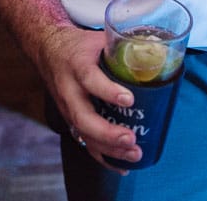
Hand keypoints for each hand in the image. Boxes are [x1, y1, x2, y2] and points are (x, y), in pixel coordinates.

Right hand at [36, 24, 143, 168]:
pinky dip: (103, 157)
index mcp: (77, 65)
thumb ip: (124, 46)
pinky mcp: (71, 120)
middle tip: (132, 139)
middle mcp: (69, 90)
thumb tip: (158, 51)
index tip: (129, 99)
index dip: (108, 91)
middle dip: (108, 133)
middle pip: (83, 118)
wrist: (48, 51)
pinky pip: (85, 142)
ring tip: (134, 154)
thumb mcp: (98, 39)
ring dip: (109, 148)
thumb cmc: (78, 46)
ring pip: (84, 134)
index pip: (90, 79)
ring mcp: (68, 109)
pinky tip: (122, 166)